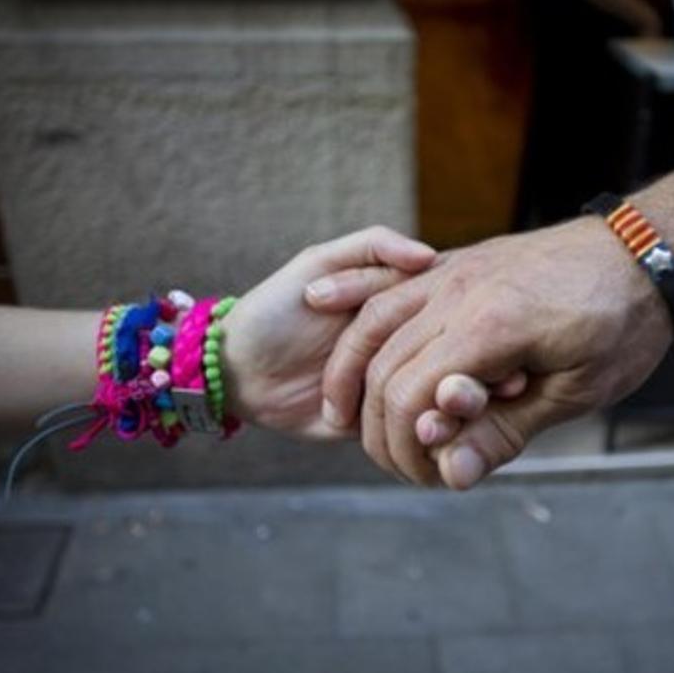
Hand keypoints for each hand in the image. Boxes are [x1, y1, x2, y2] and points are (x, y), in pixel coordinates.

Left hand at [219, 226, 436, 438]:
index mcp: (395, 300)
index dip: (418, 305)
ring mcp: (392, 381)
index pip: (433, 301)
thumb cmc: (275, 309)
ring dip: (423, 390)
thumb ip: (374, 246)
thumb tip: (430, 256)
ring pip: (431, 387)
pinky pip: (409, 426)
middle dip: (422, 351)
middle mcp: (401, 341)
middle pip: (435, 345)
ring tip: (393, 384)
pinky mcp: (380, 421)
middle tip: (385, 353)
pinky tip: (406, 417)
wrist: (237, 372)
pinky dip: (410, 423)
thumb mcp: (320, 263)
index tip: (383, 311)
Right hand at [319, 218, 673, 487]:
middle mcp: (459, 290)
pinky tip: (355, 358)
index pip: (411, 396)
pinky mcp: (456, 263)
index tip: (430, 475)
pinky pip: (391, 291)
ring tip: (349, 418)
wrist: (643, 249)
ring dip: (353, 375)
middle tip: (401, 463)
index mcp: (490, 325)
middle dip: (379, 425)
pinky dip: (362, 328)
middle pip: (384, 365)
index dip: (408, 447)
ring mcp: (453, 270)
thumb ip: (505, 431)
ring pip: (373, 323)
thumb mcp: (576, 392)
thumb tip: (453, 475)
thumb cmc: (622, 323)